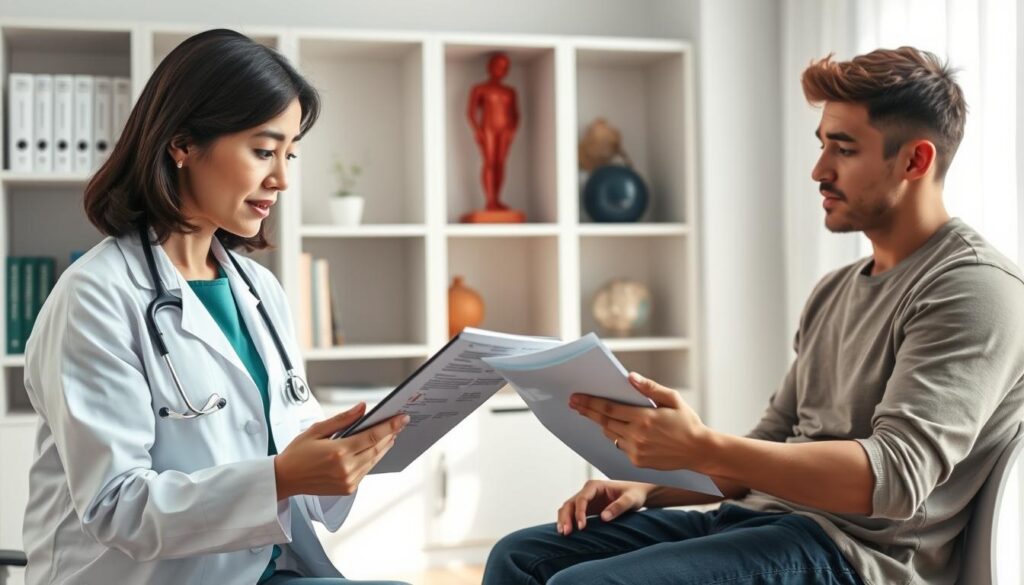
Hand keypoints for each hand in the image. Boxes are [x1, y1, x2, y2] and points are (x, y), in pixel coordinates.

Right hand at [274, 403, 408, 498]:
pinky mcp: (348, 489)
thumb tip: (362, 408)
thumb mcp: (316, 430)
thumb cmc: (297, 454)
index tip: (402, 418)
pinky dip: (373, 458)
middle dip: (391, 434)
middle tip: (400, 423)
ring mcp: (348, 481)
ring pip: (374, 460)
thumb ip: (342, 419)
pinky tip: (376, 448)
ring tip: (392, 433)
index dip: (390, 426)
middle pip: (377, 449)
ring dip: (384, 446)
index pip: (372, 436)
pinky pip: (366, 470)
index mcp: (338, 452)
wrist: (284, 479)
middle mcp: (346, 469)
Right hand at [556, 480, 654, 534]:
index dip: (579, 513)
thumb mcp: (630, 500)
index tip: (582, 527)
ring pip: (568, 508)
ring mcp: (586, 500)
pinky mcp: (587, 509)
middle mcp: (587, 491)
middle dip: (566, 517)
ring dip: (564, 520)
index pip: (582, 499)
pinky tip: (567, 533)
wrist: (637, 494)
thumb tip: (604, 517)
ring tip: (563, 534)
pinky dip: (568, 522)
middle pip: (570, 503)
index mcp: (595, 486)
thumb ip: (618, 507)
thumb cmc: (634, 494)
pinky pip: (573, 515)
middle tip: (566, 533)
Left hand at [569, 372, 710, 471]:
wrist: (699, 451)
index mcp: (645, 418)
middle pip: (604, 422)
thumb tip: (630, 377)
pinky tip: (612, 428)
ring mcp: (636, 451)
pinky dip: (615, 435)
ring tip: (589, 412)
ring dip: (600, 424)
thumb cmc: (687, 422)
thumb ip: (650, 388)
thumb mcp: (673, 399)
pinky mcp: (638, 461)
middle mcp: (637, 435)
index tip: (576, 397)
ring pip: (610, 434)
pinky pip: (620, 445)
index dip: (591, 402)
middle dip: (588, 411)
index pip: (610, 408)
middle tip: (573, 403)